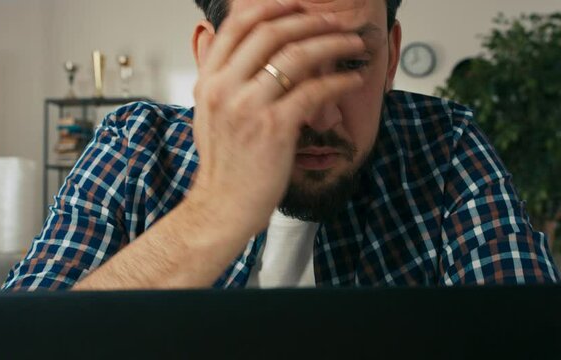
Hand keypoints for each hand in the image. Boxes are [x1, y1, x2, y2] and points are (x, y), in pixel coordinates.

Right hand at [188, 0, 366, 235]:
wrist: (222, 206)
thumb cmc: (223, 166)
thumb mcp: (209, 115)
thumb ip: (223, 81)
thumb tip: (242, 54)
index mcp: (208, 81)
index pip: (237, 26)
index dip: (272, 7)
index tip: (297, 5)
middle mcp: (225, 88)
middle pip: (272, 32)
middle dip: (311, 20)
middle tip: (336, 22)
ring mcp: (249, 107)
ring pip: (297, 56)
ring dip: (332, 43)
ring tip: (352, 43)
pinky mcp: (275, 128)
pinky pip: (314, 90)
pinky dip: (338, 80)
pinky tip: (351, 78)